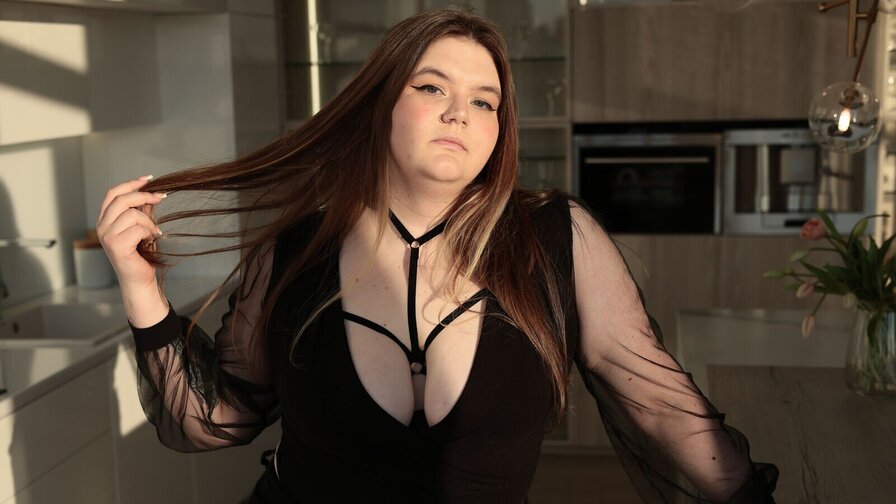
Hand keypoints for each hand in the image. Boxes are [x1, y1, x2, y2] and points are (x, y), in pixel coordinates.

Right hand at [96, 175, 166, 289]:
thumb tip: (153, 193)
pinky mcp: (116, 245)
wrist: (139, 279)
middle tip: (161, 198)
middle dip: (144, 196)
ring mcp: (107, 236)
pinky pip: (138, 229)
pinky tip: (150, 241)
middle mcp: (102, 226)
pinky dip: (149, 232)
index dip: (130, 184)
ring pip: (132, 214)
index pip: (112, 194)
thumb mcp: (141, 227)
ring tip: (153, 233)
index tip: (148, 179)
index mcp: (105, 220)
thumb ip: (142, 211)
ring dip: (149, 222)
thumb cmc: (140, 254)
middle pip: (121, 199)